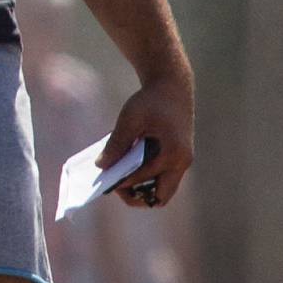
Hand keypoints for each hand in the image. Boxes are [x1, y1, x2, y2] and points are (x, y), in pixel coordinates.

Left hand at [98, 69, 193, 207]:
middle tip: (116, 186)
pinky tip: (128, 166)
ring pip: (162, 189)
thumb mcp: (130, 118)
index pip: (143, 176)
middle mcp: (181, 162)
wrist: (172, 86)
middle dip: (138, 196)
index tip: (104, 181)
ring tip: (120, 177)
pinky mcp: (177, 158)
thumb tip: (101, 166)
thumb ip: (116, 143)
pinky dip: (146, 177)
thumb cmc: (152, 100)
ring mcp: (182, 162)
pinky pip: (162, 177)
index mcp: (173, 153)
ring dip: (143, 187)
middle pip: (161, 196)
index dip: (122, 181)